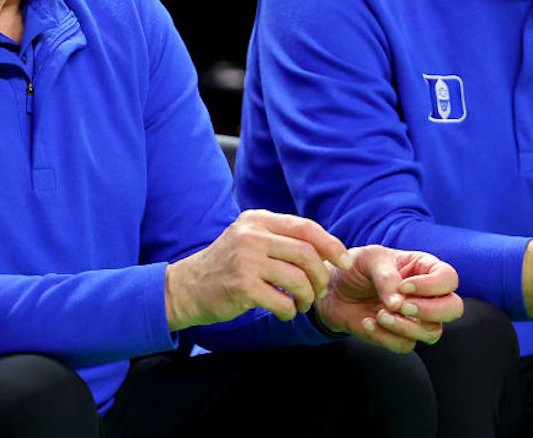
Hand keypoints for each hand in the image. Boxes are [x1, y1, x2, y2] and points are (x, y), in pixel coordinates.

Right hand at [164, 210, 352, 329]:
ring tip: (301, 304)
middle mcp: (252, 235)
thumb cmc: (228, 265)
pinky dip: (290, 312)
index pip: (306, 227)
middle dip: (321, 276)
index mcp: (258, 219)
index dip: (331, 245)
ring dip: (306, 298)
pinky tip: (285, 313)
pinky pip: (282, 302)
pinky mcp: (242, 287)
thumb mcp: (250, 238)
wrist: (187, 287)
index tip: (344, 261)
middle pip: (307, 253)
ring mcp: (246, 260)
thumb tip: (326, 248)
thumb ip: (281, 237)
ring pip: (298, 280)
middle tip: (319, 291)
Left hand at [314, 246, 463, 352]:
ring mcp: (416, 318)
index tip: (404, 286)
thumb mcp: (369, 260)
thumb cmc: (356, 267)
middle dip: (430, 310)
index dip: (432, 286)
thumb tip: (398, 303)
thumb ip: (386, 277)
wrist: (333, 290)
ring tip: (379, 314)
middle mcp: (427, 295)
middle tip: (401, 306)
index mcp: (424, 269)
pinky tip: (367, 322)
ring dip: (406, 326)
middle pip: (453, 308)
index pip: (449, 279)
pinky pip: (406, 345)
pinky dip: (385, 337)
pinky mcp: (399, 336)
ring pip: (433, 332)